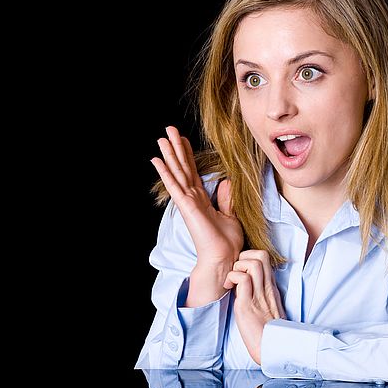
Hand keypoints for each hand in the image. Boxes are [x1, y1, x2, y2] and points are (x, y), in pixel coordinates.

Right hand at [150, 125, 243, 266]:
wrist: (223, 258)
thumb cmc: (227, 242)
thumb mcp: (230, 215)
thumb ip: (226, 199)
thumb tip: (226, 182)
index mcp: (202, 199)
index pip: (193, 171)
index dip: (188, 154)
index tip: (183, 139)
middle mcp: (192, 198)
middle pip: (182, 167)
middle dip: (176, 148)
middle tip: (168, 129)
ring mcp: (187, 201)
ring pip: (177, 172)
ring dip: (169, 154)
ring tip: (161, 138)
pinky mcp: (186, 206)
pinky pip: (174, 185)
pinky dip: (166, 172)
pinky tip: (157, 160)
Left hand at [224, 250, 285, 364]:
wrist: (270, 348)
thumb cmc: (265, 331)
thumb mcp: (264, 307)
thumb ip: (257, 293)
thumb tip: (243, 284)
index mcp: (270, 287)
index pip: (264, 258)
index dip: (249, 257)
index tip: (240, 270)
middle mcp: (266, 288)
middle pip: (261, 255)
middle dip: (244, 256)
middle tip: (235, 272)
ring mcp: (258, 295)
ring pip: (253, 263)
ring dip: (237, 267)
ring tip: (231, 281)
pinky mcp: (248, 304)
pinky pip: (243, 279)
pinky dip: (232, 278)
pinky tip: (228, 288)